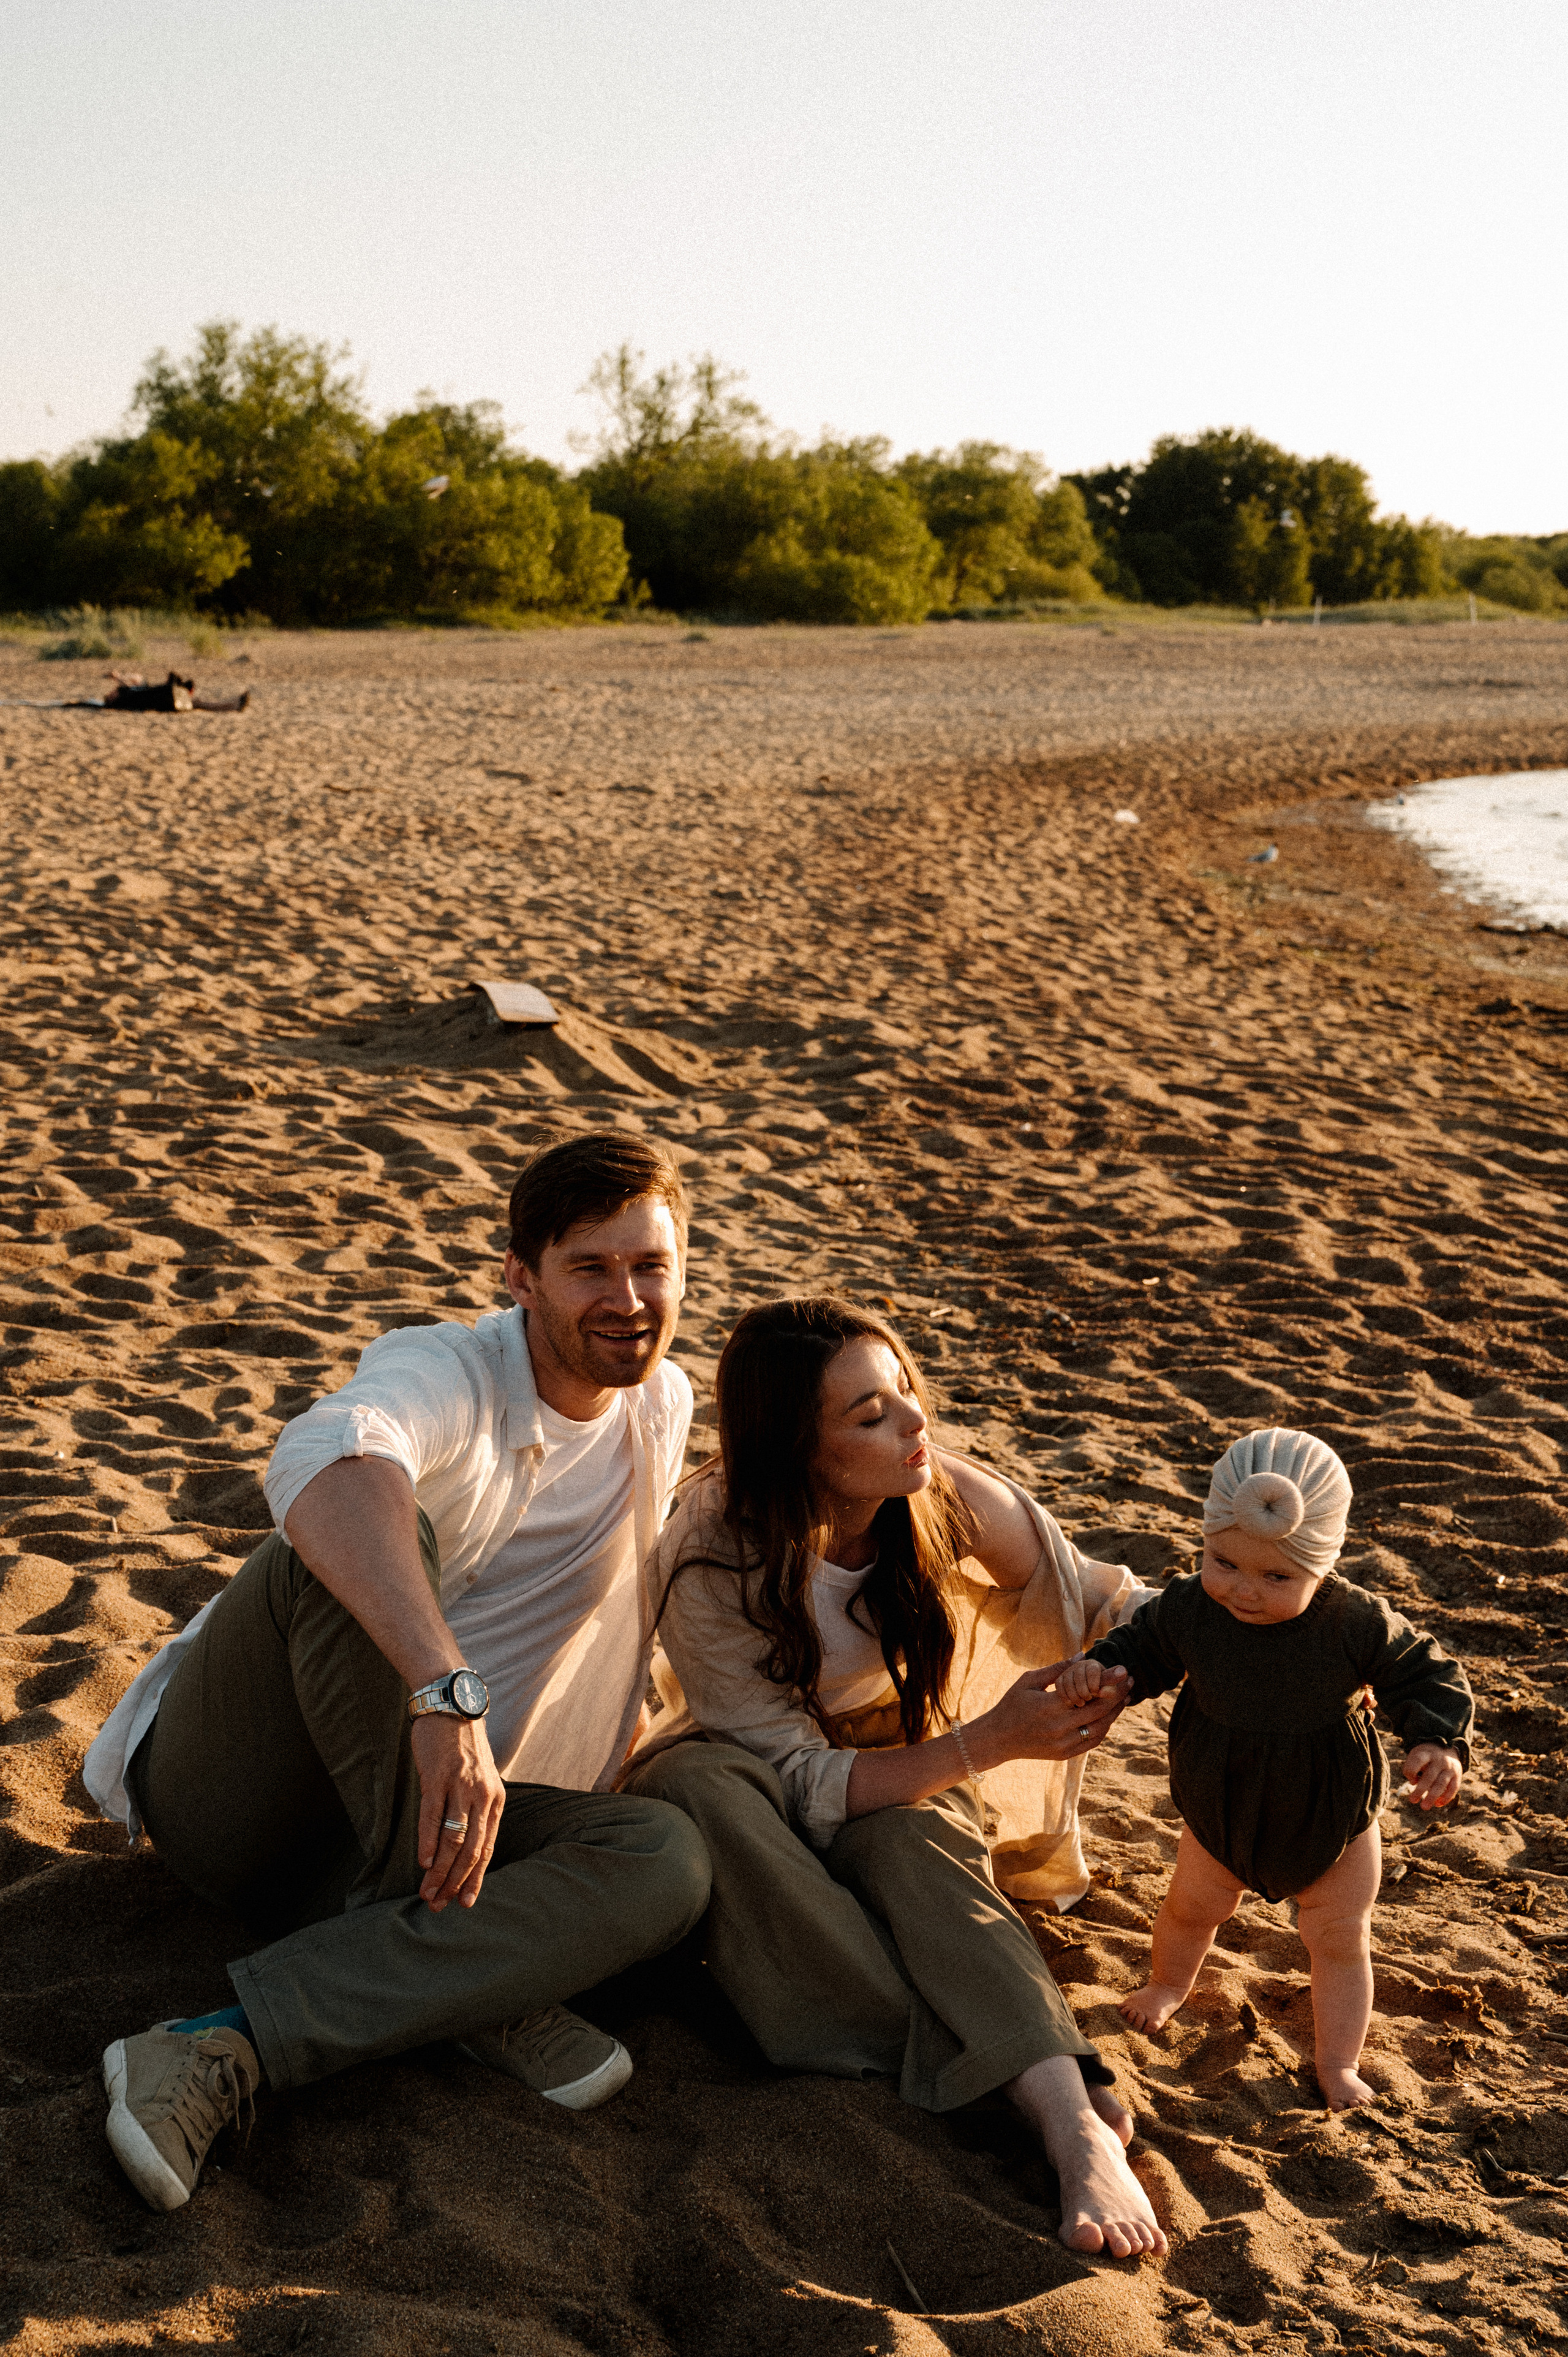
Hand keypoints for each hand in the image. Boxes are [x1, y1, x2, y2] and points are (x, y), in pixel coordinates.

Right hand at [412, 1712, 506, 1909]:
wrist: (451, 1704)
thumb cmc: (462, 1746)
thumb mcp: (480, 1777)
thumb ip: (476, 1808)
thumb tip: (464, 1845)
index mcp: (495, 1799)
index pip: (487, 1848)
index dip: (475, 1878)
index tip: (463, 1903)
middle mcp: (482, 1795)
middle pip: (471, 1849)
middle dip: (455, 1882)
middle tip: (439, 1905)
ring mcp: (460, 1786)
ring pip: (453, 1838)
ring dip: (440, 1871)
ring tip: (427, 1892)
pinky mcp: (437, 1777)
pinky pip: (433, 1815)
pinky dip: (429, 1842)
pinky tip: (424, 1862)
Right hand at [978, 1661, 1129, 1765]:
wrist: (998, 1739)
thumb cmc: (1012, 1704)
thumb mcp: (1029, 1681)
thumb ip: (1057, 1669)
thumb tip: (1082, 1656)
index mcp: (1049, 1706)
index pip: (1088, 1693)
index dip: (1108, 1681)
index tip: (1122, 1670)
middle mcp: (1059, 1727)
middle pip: (1099, 1711)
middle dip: (1118, 1695)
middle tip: (1129, 1681)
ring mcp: (1063, 1744)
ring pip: (1099, 1728)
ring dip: (1115, 1713)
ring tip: (1125, 1697)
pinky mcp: (1064, 1754)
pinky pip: (1092, 1741)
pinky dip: (1103, 1728)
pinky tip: (1109, 1716)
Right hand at [1055, 1655, 1108, 1707]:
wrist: (1090, 1695)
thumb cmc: (1102, 1692)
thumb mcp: (1109, 1692)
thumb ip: (1109, 1690)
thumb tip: (1101, 1691)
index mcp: (1093, 1665)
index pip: (1092, 1670)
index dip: (1093, 1683)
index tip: (1095, 1692)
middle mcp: (1080, 1665)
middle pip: (1079, 1677)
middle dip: (1084, 1691)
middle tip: (1088, 1699)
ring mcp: (1069, 1671)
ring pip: (1068, 1682)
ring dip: (1074, 1696)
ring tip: (1081, 1703)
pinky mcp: (1060, 1679)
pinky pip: (1059, 1686)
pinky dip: (1064, 1696)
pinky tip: (1071, 1703)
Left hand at [1402, 1742, 1462, 1809]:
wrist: (1447, 1748)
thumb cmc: (1426, 1756)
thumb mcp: (1416, 1755)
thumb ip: (1411, 1767)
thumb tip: (1414, 1782)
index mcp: (1427, 1753)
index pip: (1418, 1761)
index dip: (1411, 1771)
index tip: (1411, 1780)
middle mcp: (1439, 1760)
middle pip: (1429, 1776)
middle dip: (1420, 1790)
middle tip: (1412, 1800)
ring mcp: (1449, 1768)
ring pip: (1441, 1784)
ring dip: (1432, 1796)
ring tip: (1424, 1806)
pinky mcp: (1457, 1775)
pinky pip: (1453, 1788)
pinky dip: (1446, 1797)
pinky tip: (1437, 1804)